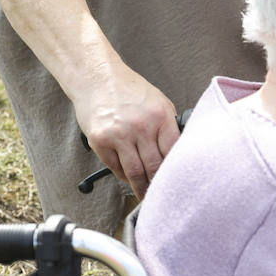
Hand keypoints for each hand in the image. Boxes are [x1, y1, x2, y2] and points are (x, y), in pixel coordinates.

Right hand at [73, 67, 179, 198]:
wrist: (97, 78)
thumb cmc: (129, 90)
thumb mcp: (159, 102)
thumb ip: (169, 126)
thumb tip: (178, 152)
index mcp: (160, 117)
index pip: (173, 154)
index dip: (175, 172)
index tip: (178, 184)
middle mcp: (141, 127)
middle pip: (154, 167)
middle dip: (159, 186)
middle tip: (162, 197)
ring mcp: (119, 135)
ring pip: (134, 173)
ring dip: (141, 188)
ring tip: (145, 196)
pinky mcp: (100, 141)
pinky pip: (115, 167)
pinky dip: (123, 176)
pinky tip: (128, 177)